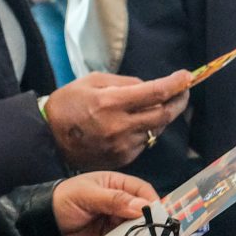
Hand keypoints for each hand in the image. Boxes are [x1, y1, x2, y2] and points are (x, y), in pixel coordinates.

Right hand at [46, 71, 192, 170]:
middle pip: (164, 115)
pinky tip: (137, 123)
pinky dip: (147, 130)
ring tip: (158, 105)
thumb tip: (152, 87)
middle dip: (180, 101)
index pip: (156, 93)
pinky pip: (144, 142)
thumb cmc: (69, 103)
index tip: (187, 76)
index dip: (176, 84)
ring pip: (156, 129)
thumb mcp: (94, 81)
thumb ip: (126, 83)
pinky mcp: (122, 159)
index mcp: (111, 102)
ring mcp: (122, 146)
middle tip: (183, 91)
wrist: (47, 137)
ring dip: (162, 116)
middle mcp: (120, 126)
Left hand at [51, 172, 159, 235]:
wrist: (40, 223)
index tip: (160, 217)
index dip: (153, 202)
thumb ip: (114, 199)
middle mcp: (121, 204)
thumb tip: (143, 206)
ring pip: (137, 231)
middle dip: (150, 224)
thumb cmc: (63, 200)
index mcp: (118, 185)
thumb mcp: (87, 194)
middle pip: (144, 213)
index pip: (143, 191)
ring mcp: (115, 223)